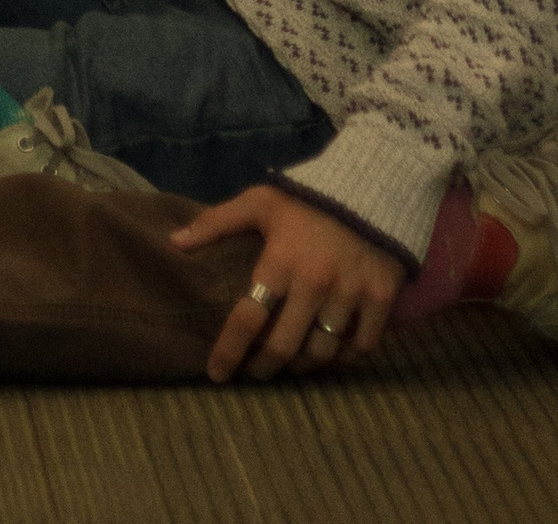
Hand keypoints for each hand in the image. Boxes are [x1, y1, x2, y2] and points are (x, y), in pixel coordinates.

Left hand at [172, 183, 404, 382]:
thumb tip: (175, 242)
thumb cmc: (308, 200)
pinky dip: (344, 358)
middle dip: (263, 368)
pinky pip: (360, 348)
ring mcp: (351, 294)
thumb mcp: (260, 202)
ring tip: (291, 362)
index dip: (229, 351)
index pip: (248, 318)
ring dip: (302, 365)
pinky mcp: (382, 299)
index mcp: (281, 260)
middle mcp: (315, 283)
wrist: (372, 185)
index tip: (216, 373)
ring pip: (321, 353)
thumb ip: (217, 222)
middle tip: (253, 371)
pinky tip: (331, 352)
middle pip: (283, 347)